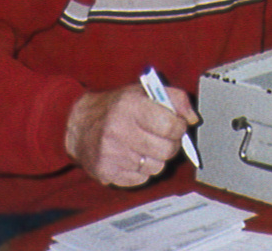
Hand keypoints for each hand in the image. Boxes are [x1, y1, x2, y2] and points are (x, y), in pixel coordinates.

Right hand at [64, 83, 197, 186]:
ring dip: (157, 158)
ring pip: (156, 167)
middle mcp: (117, 131)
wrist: (78, 125)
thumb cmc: (117, 107)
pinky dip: (142, 170)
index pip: (170, 126)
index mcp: (130, 107)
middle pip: (166, 150)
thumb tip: (193, 119)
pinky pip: (141, 179)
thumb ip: (176, 99)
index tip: (177, 124)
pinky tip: (133, 156)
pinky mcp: (105, 173)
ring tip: (146, 146)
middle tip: (165, 138)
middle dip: (172, 144)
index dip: (180, 127)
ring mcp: (110, 155)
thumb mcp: (145, 91)